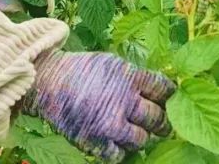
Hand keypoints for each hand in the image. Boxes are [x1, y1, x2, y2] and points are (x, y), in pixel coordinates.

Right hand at [22, 50, 174, 162]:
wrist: (48, 82)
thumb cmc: (83, 71)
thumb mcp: (114, 64)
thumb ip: (136, 77)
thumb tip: (164, 91)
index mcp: (130, 78)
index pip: (164, 90)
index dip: (170, 96)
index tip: (170, 100)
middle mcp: (123, 101)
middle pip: (158, 118)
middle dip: (161, 121)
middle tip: (160, 122)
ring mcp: (109, 124)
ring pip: (141, 139)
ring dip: (140, 136)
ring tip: (134, 130)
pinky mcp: (95, 142)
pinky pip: (119, 155)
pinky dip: (120, 150)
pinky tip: (117, 140)